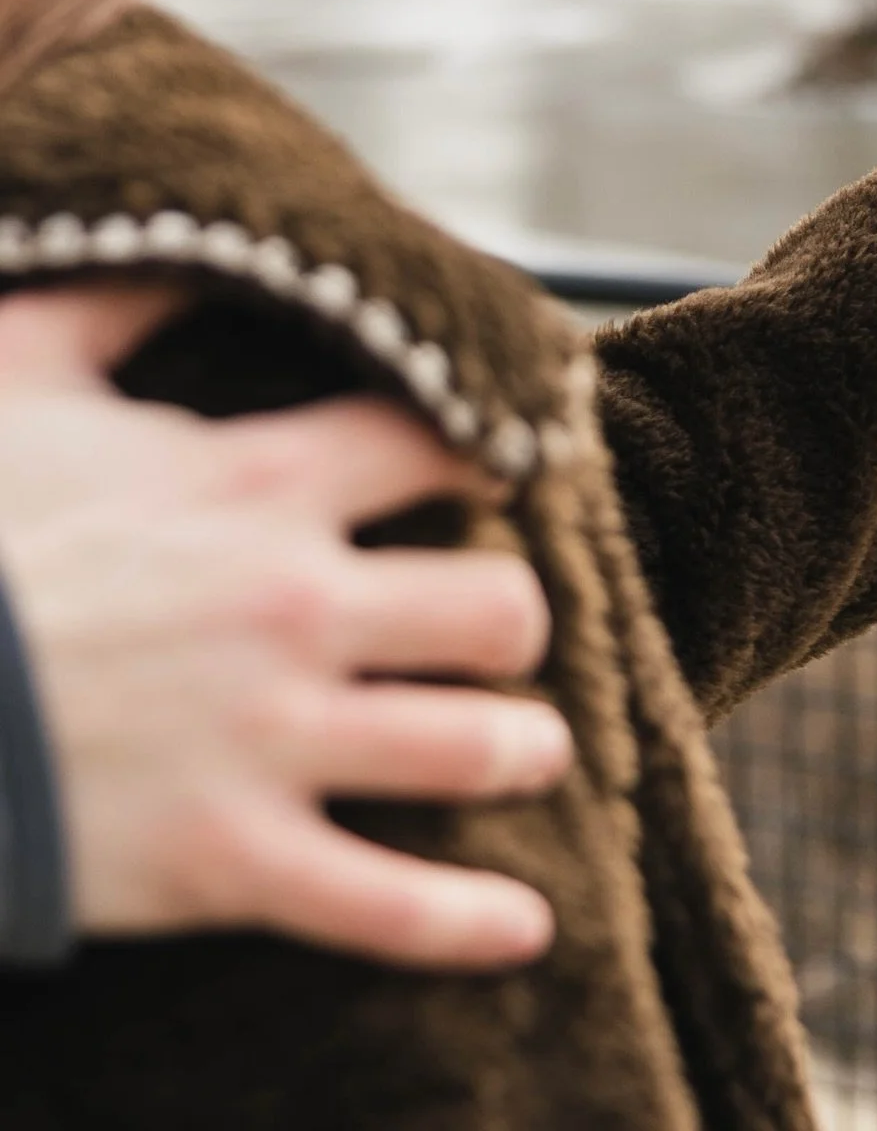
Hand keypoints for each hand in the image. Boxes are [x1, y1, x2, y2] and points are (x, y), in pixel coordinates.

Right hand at [0, 285, 570, 967]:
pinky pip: (387, 908)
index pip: (438, 449)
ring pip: (477, 747)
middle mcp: (295, 608)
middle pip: (496, 607)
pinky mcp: (230, 861)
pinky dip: (470, 928)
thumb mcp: (23, 369)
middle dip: (514, 620)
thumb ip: (128, 295)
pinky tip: (528, 930)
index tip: (489, 479)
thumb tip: (204, 243)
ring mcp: (271, 741)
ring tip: (527, 747)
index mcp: (258, 484)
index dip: (484, 458)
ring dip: (520, 749)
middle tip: (499, 630)